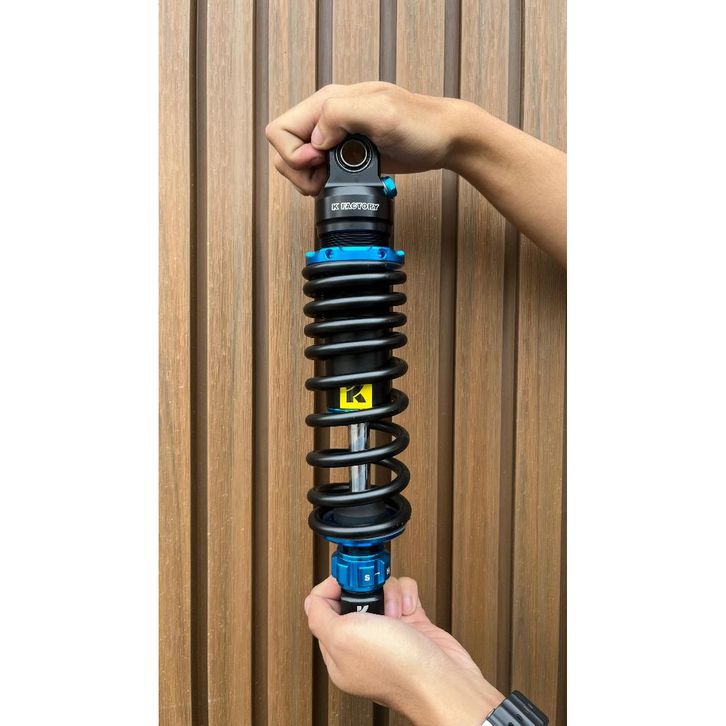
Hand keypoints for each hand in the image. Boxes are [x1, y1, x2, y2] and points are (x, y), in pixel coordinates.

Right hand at [265, 82, 468, 194]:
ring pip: (300, 162)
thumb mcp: (381, 112)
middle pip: (285, 149)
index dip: (293, 153)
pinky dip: (324, 182)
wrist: (445, 139)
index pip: (280, 129)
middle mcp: (328, 118)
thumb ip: (341, 114)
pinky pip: (319, 170)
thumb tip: (316, 137)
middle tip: (324, 177)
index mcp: (329, 102)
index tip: (321, 160)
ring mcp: (336, 137)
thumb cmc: (422, 124)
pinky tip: (343, 181)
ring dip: (310, 179)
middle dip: (298, 171)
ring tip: (335, 180)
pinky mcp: (347, 155)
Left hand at [304, 576, 503, 725]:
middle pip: (354, 596)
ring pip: (381, 592)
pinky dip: (408, 595)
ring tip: (396, 610)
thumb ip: (320, 616)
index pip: (322, 609)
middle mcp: (363, 644)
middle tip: (374, 590)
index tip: (346, 579)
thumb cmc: (397, 667)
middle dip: (366, 587)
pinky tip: (411, 609)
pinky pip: (405, 595)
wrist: (442, 681)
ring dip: (390, 592)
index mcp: (339, 653)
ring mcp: (389, 634)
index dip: (332, 588)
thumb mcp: (343, 638)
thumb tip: (314, 599)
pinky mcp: (413, 626)